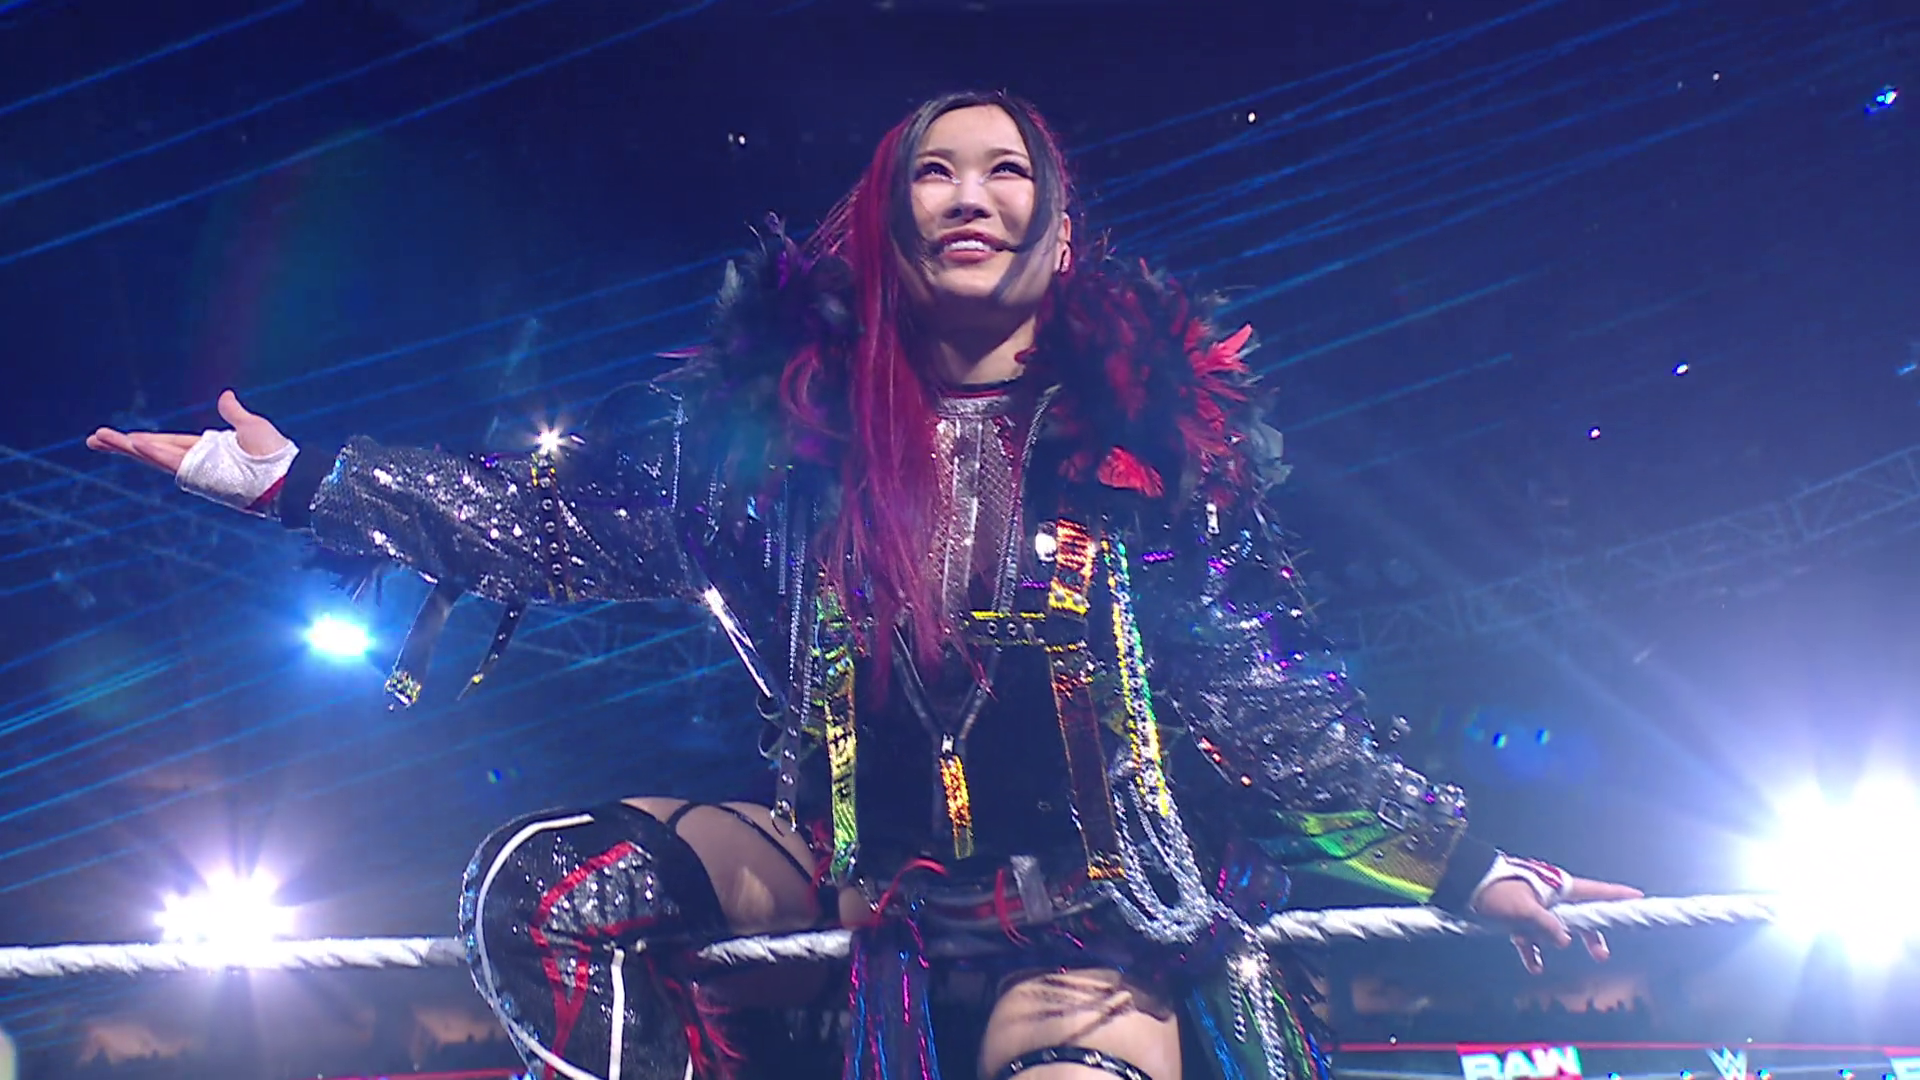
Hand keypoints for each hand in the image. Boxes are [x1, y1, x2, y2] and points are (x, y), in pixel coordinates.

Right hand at [88, 391, 288, 475]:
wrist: (289, 474)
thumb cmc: (275, 453)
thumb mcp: (251, 426)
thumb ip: (233, 413)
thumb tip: (225, 396)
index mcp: (206, 449)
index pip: (168, 443)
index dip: (145, 440)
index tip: (122, 437)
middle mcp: (198, 461)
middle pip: (154, 451)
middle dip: (124, 446)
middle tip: (94, 440)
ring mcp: (199, 469)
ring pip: (157, 458)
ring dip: (130, 448)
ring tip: (103, 440)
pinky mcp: (204, 475)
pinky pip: (174, 464)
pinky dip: (156, 454)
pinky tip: (135, 445)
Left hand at [1472, 874, 1642, 973]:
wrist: (1463, 884)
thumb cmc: (1496, 892)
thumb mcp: (1523, 909)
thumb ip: (1547, 925)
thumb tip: (1567, 940)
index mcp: (1556, 886)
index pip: (1594, 890)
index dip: (1617, 895)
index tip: (1638, 897)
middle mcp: (1548, 895)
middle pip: (1578, 914)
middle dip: (1591, 933)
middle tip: (1602, 954)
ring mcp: (1532, 906)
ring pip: (1555, 927)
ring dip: (1563, 943)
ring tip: (1573, 958)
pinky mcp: (1516, 917)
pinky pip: (1530, 937)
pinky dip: (1534, 951)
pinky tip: (1535, 968)